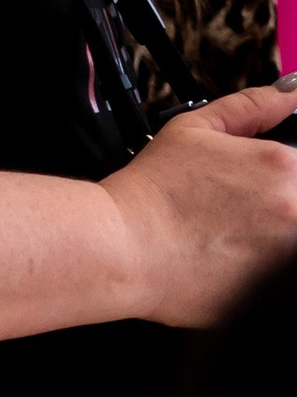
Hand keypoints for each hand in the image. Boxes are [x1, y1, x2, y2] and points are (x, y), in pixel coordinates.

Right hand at [108, 83, 296, 326]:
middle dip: (273, 214)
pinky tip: (220, 269)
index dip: (279, 182)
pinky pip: (268, 287)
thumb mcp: (196, 128)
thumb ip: (252, 107)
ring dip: (265, 246)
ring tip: (224, 245)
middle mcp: (290, 213)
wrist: (117, 250)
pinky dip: (252, 281)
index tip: (257, 193)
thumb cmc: (151, 192)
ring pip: (282, 248)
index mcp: (283, 167)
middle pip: (293, 212)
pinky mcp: (261, 301)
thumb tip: (287, 95)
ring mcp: (278, 262)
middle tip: (234, 221)